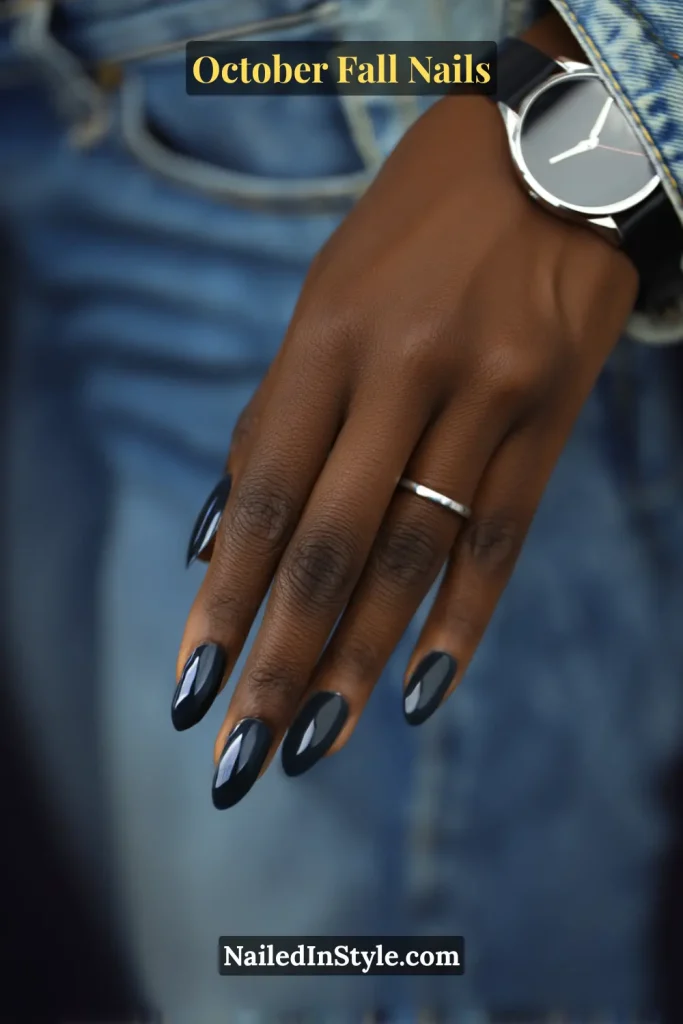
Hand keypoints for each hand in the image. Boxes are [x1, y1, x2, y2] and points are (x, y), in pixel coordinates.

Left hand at [175, 95, 637, 808]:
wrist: (547, 156)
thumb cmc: (411, 234)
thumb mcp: (324, 299)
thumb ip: (277, 415)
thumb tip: (216, 533)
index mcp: (328, 336)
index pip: (266, 495)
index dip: (225, 597)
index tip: (194, 682)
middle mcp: (404, 371)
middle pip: (333, 543)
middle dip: (282, 657)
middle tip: (245, 753)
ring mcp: (486, 394)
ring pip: (416, 554)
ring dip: (361, 658)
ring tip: (318, 739)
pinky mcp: (550, 413)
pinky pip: (503, 535)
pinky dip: (463, 620)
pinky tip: (424, 688)